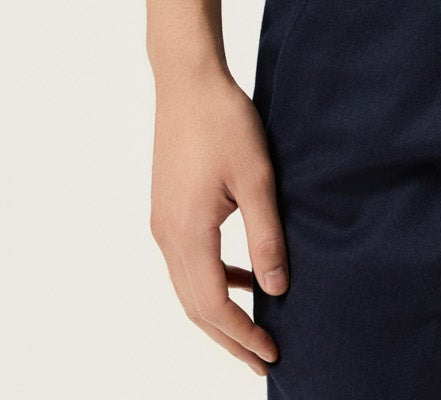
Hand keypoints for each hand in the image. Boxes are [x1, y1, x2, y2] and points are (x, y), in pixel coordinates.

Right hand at [148, 65, 287, 374]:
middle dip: (229, 338)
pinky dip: (212, 280)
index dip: (242, 335)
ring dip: (219, 312)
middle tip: (262, 360)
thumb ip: (267, 237)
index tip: (271, 354)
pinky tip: (241, 276)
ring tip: (253, 329)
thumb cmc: (224, 121)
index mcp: (188, 232)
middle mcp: (167, 236)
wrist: (187, 80)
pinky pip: (187, 262)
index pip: (213, 305)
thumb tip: (277, 290)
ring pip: (188, 287)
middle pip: (195, 307)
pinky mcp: (167, 209)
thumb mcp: (257, 178)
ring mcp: (162, 223)